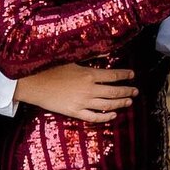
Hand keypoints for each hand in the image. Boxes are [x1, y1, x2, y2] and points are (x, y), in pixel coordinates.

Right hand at [14, 63, 137, 123]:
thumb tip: (108, 52)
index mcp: (89, 74)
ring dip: (120, 103)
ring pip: (108, 105)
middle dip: (127, 91)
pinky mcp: (74, 112)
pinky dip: (106, 117)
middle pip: (114, 91)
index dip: (124, 75)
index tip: (132, 75)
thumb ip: (91, 57)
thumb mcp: (71, 59)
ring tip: (129, 102)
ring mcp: (83, 102)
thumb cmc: (50, 68)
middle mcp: (89, 89)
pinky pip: (94, 117)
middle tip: (135, 91)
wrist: (33, 83)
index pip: (113, 75)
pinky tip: (113, 115)